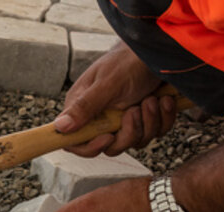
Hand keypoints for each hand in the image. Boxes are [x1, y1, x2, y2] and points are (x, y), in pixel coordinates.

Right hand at [56, 45, 177, 157]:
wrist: (159, 52)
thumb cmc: (129, 61)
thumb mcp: (107, 84)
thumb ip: (84, 107)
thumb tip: (59, 127)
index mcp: (83, 108)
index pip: (74, 142)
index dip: (90, 147)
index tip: (108, 137)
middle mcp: (101, 116)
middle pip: (111, 146)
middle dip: (129, 131)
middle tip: (135, 109)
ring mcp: (124, 119)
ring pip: (134, 141)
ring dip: (149, 121)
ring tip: (151, 99)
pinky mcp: (144, 119)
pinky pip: (154, 133)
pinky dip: (163, 118)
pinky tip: (164, 100)